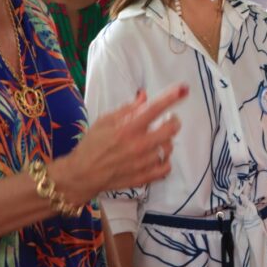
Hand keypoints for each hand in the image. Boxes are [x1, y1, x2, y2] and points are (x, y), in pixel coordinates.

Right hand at [51, 85, 186, 203]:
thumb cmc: (92, 145)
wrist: (83, 174)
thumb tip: (144, 96)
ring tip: (157, 140)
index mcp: (127, 128)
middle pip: (171, 130)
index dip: (170, 97)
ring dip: (166, 141)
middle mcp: (138, 145)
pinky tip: (157, 157)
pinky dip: (165, 161)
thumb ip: (127, 109)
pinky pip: (166, 168)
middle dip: (173, 121)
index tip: (183, 89)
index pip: (154, 109)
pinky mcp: (144, 178)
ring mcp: (143, 163)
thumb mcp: (105, 121)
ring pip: (169, 148)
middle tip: (169, 120)